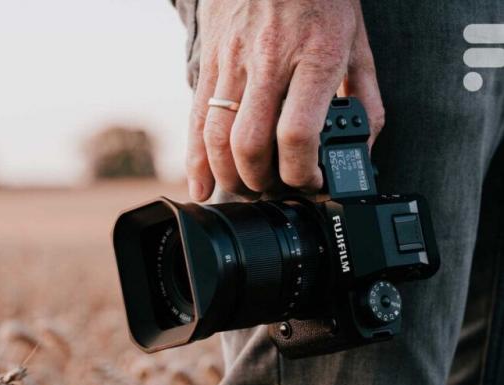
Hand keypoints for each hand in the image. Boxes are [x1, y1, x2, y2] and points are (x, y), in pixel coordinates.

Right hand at [186, 0, 383, 200]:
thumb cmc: (324, 0)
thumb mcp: (358, 45)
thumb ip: (364, 101)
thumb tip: (360, 152)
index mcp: (315, 56)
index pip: (296, 133)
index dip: (300, 171)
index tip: (309, 180)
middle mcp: (269, 60)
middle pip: (249, 144)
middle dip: (259, 182)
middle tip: (273, 189)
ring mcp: (233, 60)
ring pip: (216, 135)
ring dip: (227, 176)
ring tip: (242, 189)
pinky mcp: (211, 60)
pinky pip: (196, 116)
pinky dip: (196, 159)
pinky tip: (201, 184)